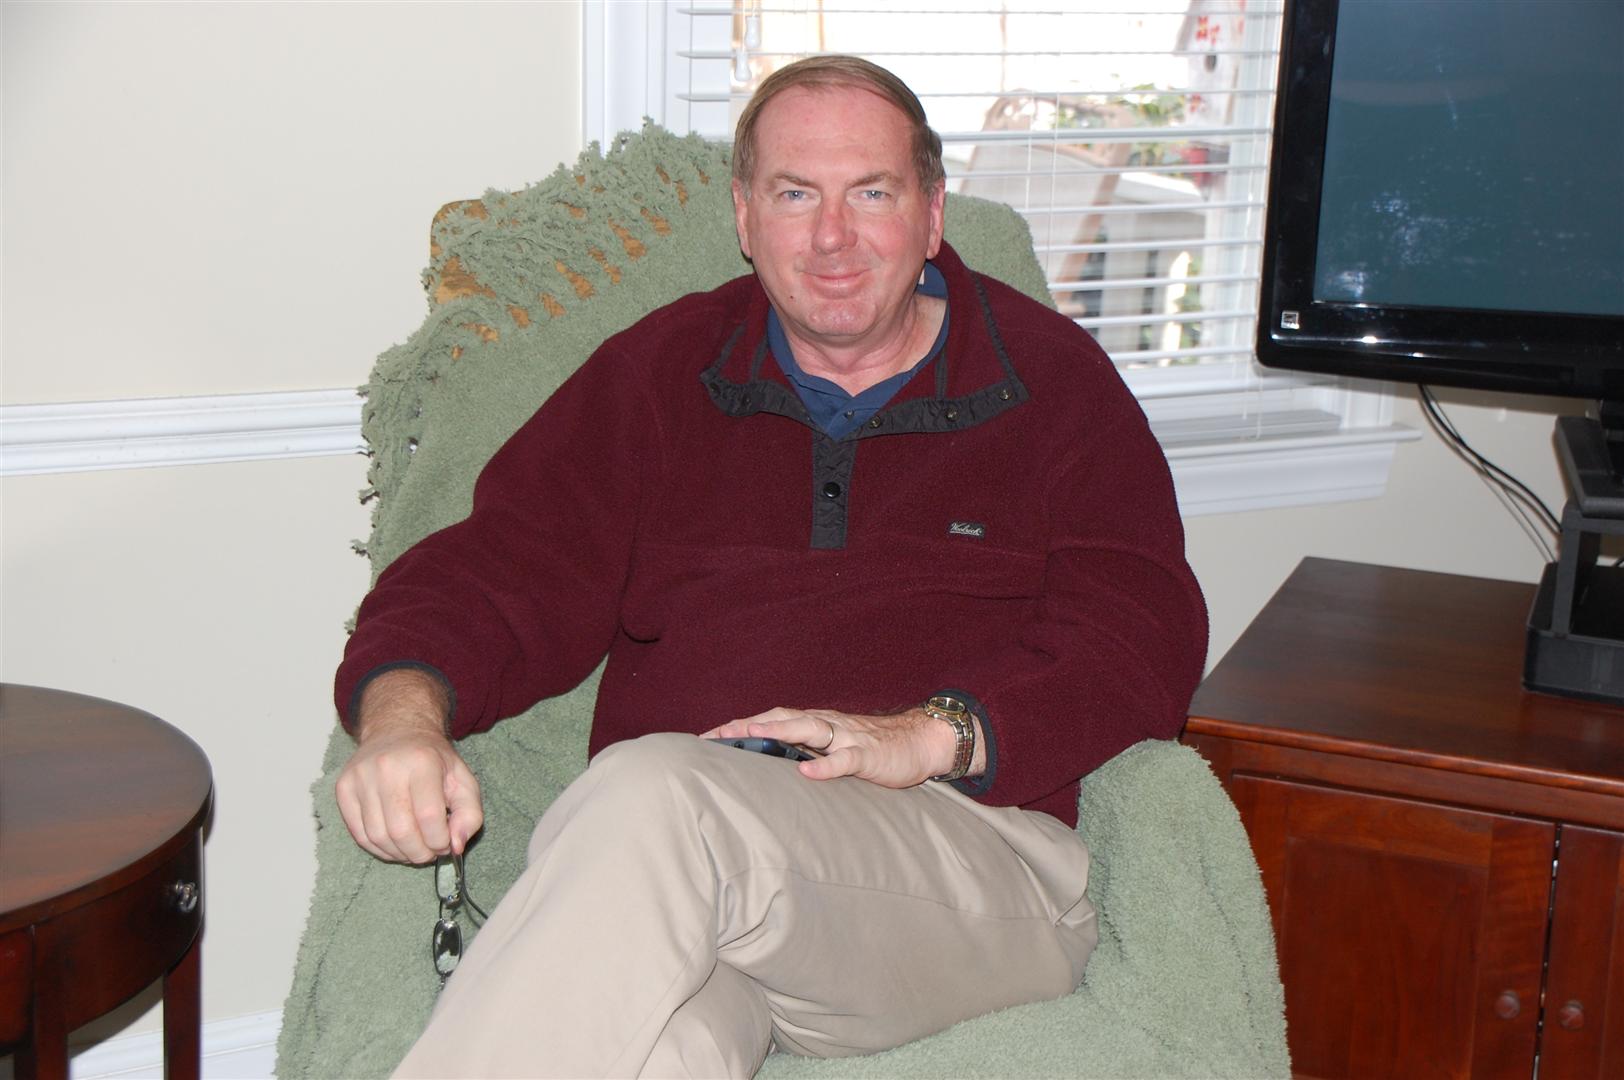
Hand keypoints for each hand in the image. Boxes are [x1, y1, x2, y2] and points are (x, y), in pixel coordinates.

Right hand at [335, 669, 483, 863]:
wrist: (397, 731)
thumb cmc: (433, 761)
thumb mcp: (463, 780)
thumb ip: (470, 814)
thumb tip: (456, 846)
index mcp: (422, 761)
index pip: (429, 816)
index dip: (440, 841)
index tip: (446, 845)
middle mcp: (386, 766)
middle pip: (401, 831)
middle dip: (420, 853)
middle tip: (430, 853)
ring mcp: (360, 777)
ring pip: (378, 837)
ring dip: (400, 854)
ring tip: (414, 849)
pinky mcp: (343, 788)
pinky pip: (359, 834)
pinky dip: (379, 849)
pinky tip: (395, 846)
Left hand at [701, 705, 976, 788]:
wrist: (922, 742)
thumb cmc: (873, 749)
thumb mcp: (834, 750)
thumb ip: (806, 754)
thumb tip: (768, 767)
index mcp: (815, 724)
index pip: (770, 720)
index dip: (738, 727)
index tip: (705, 739)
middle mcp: (826, 724)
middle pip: (779, 719)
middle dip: (745, 726)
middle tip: (713, 738)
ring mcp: (847, 737)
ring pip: (807, 729)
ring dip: (775, 731)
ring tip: (747, 737)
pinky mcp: (869, 755)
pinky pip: (845, 759)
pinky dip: (825, 765)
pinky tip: (807, 772)